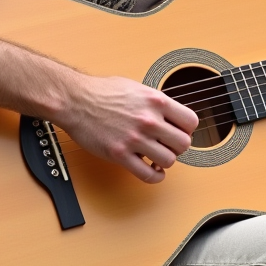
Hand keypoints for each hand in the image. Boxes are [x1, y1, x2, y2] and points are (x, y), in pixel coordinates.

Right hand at [53, 75, 198, 183]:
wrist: (75, 100)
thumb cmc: (102, 91)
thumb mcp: (137, 88)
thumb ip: (156, 103)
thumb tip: (171, 114)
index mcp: (155, 101)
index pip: (191, 122)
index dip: (188, 129)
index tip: (180, 132)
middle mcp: (148, 120)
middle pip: (183, 144)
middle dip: (178, 147)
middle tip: (168, 145)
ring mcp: (134, 139)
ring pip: (168, 161)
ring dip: (165, 161)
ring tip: (157, 157)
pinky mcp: (120, 154)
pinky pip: (147, 175)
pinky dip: (155, 176)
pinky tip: (152, 171)